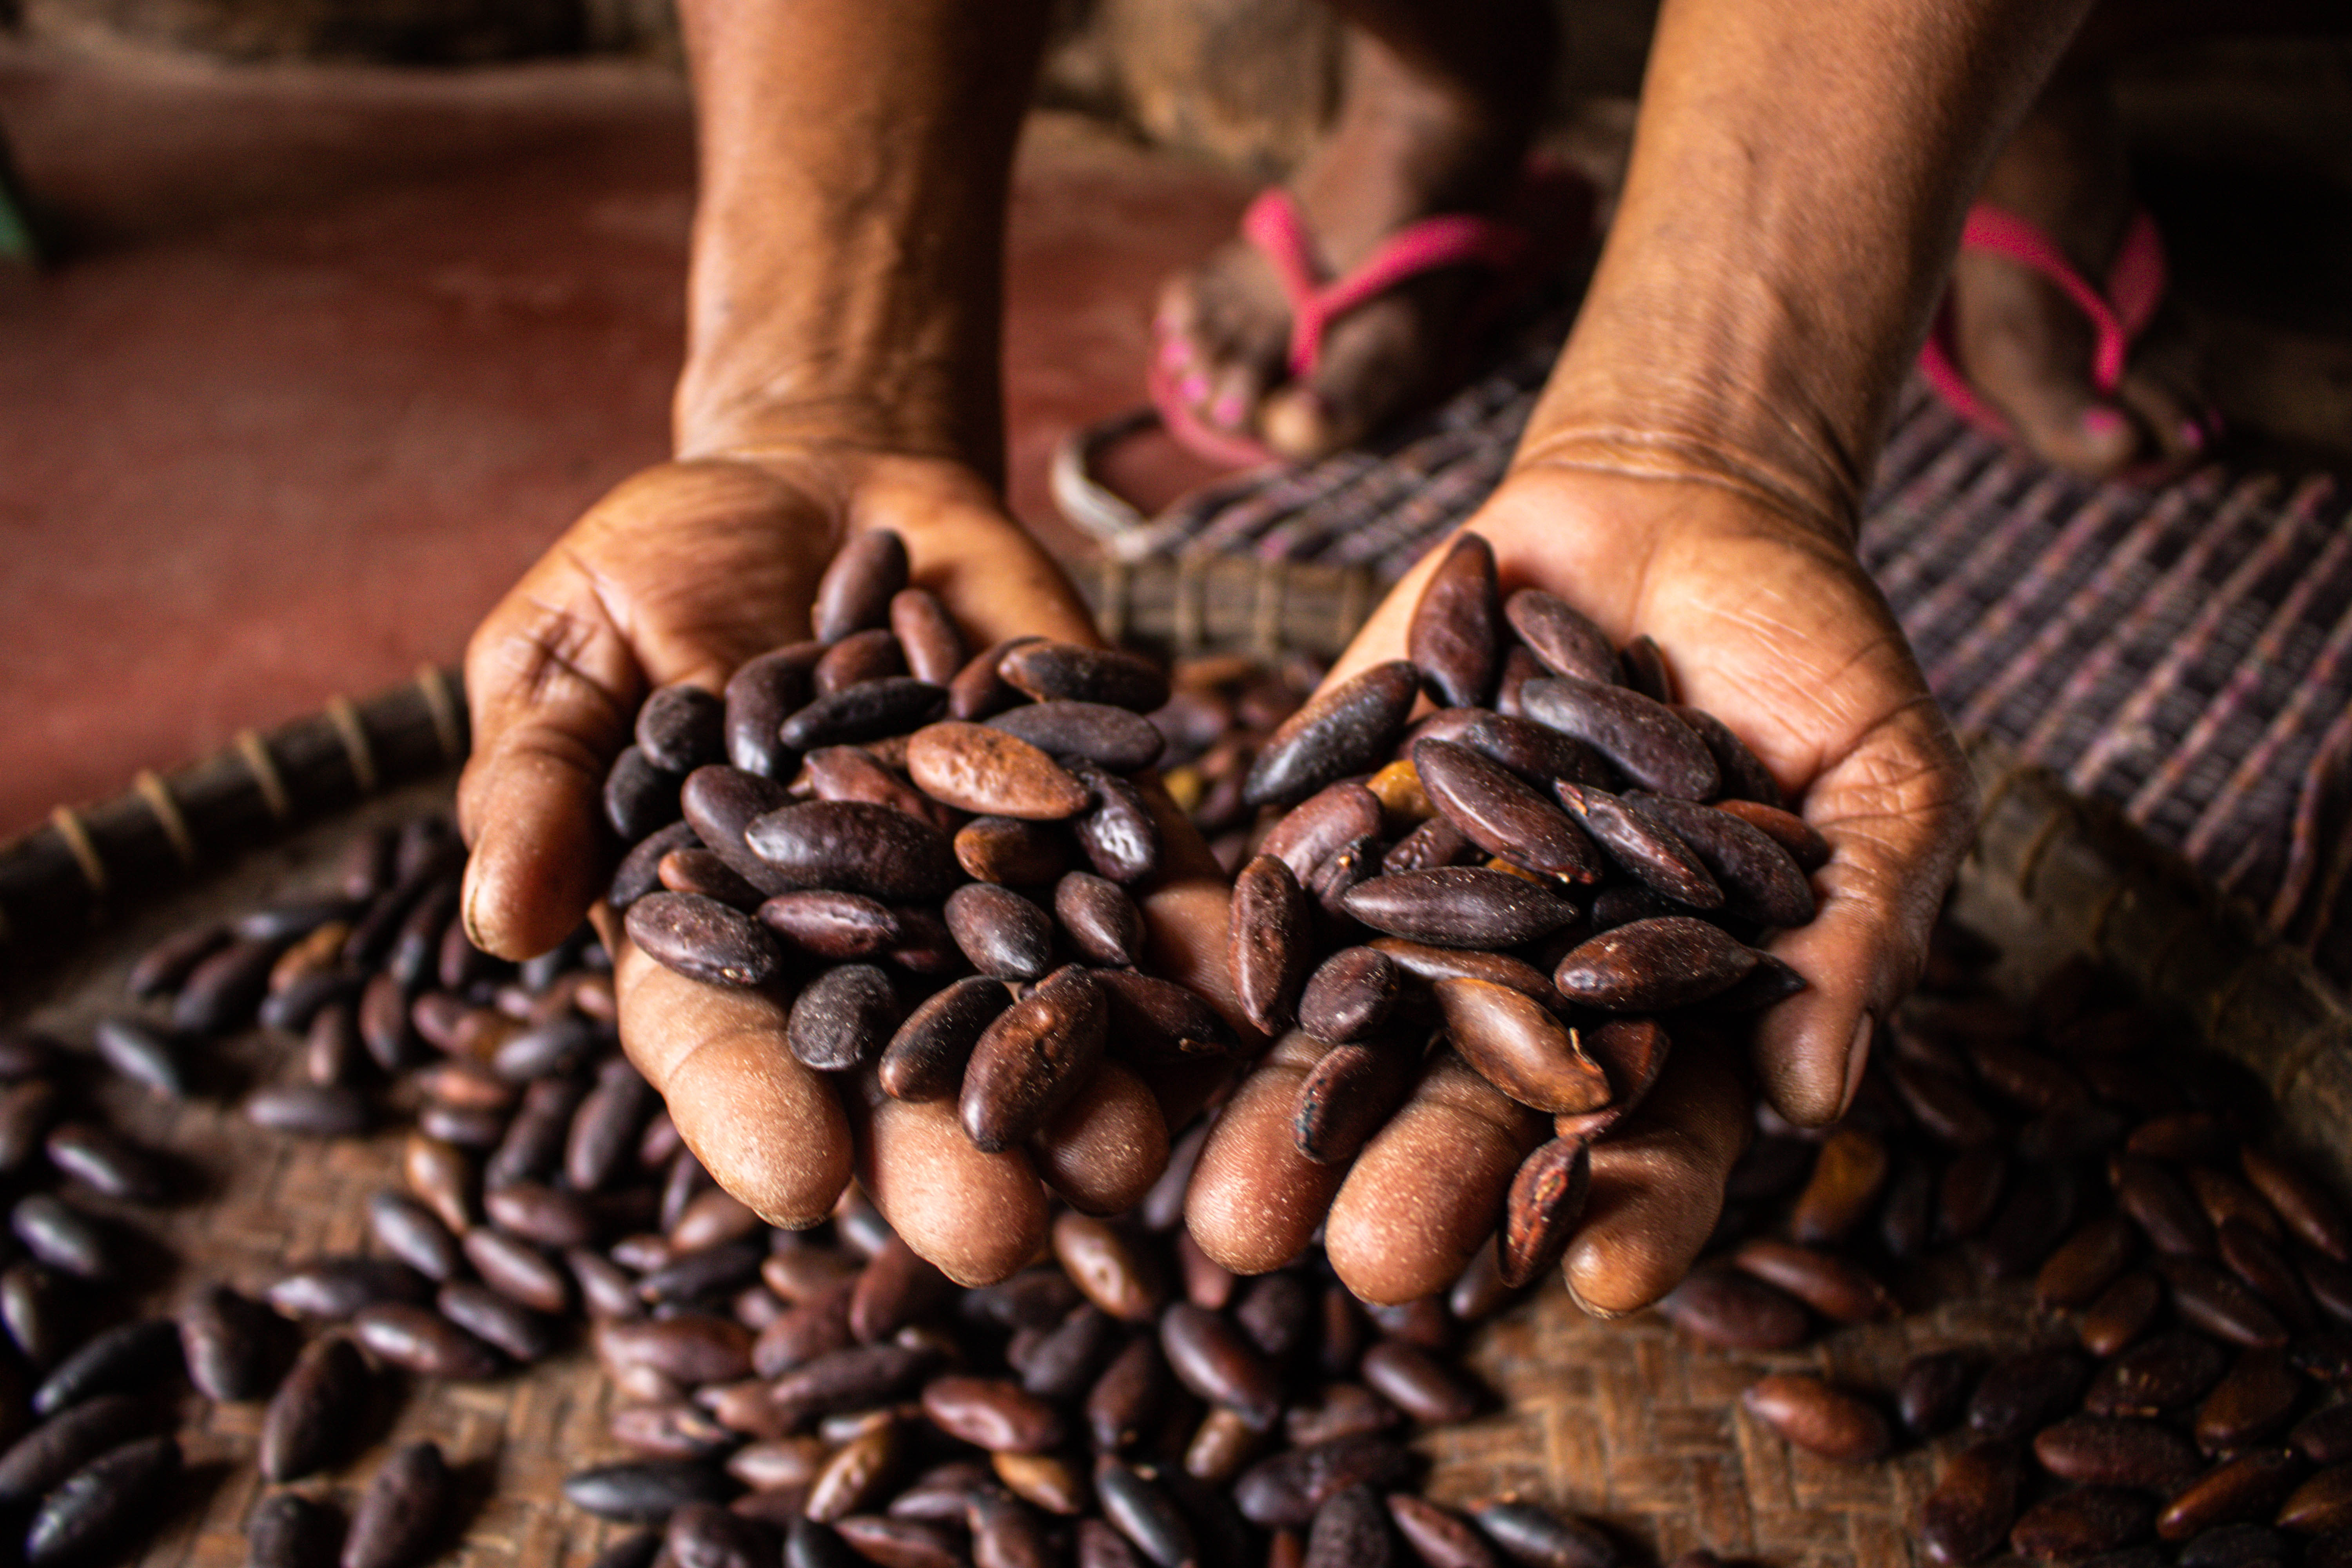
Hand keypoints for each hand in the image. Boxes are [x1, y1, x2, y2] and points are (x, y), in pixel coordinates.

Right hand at [459, 450, 1239, 1282]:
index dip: (757, 1115)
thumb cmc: (658, 573)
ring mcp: (983, 874)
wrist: (824, 486)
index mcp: (721, 932)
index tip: (802, 1182)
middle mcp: (864, 936)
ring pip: (1038, 995)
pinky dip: (1184, 927)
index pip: (724, 1047)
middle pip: (902, 1060)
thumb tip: (505, 924)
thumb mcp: (566, 654)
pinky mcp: (1082, 801)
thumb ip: (539, 780)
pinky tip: (1233, 986)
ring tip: (1139, 1146)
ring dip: (1094, 1074)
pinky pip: (1139, 873)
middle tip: (1003, 1229)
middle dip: (952, 1145)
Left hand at [1187, 462, 1975, 1310]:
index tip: (1605, 1281)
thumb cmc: (1807, 657)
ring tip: (1234, 1220)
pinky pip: (1284, 894)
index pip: (1660, 1135)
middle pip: (1480, 1106)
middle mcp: (1535, 983)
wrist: (1670, 508)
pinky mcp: (1342, 817)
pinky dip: (1240, 954)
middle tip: (1374, 1267)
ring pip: (1358, 1033)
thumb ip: (1856, 930)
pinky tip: (1190, 1025)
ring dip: (1293, 1123)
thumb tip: (1815, 1100)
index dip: (1640, 1206)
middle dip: (1425, 1183)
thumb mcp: (1879, 776)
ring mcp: (1428, 903)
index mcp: (1670, 1009)